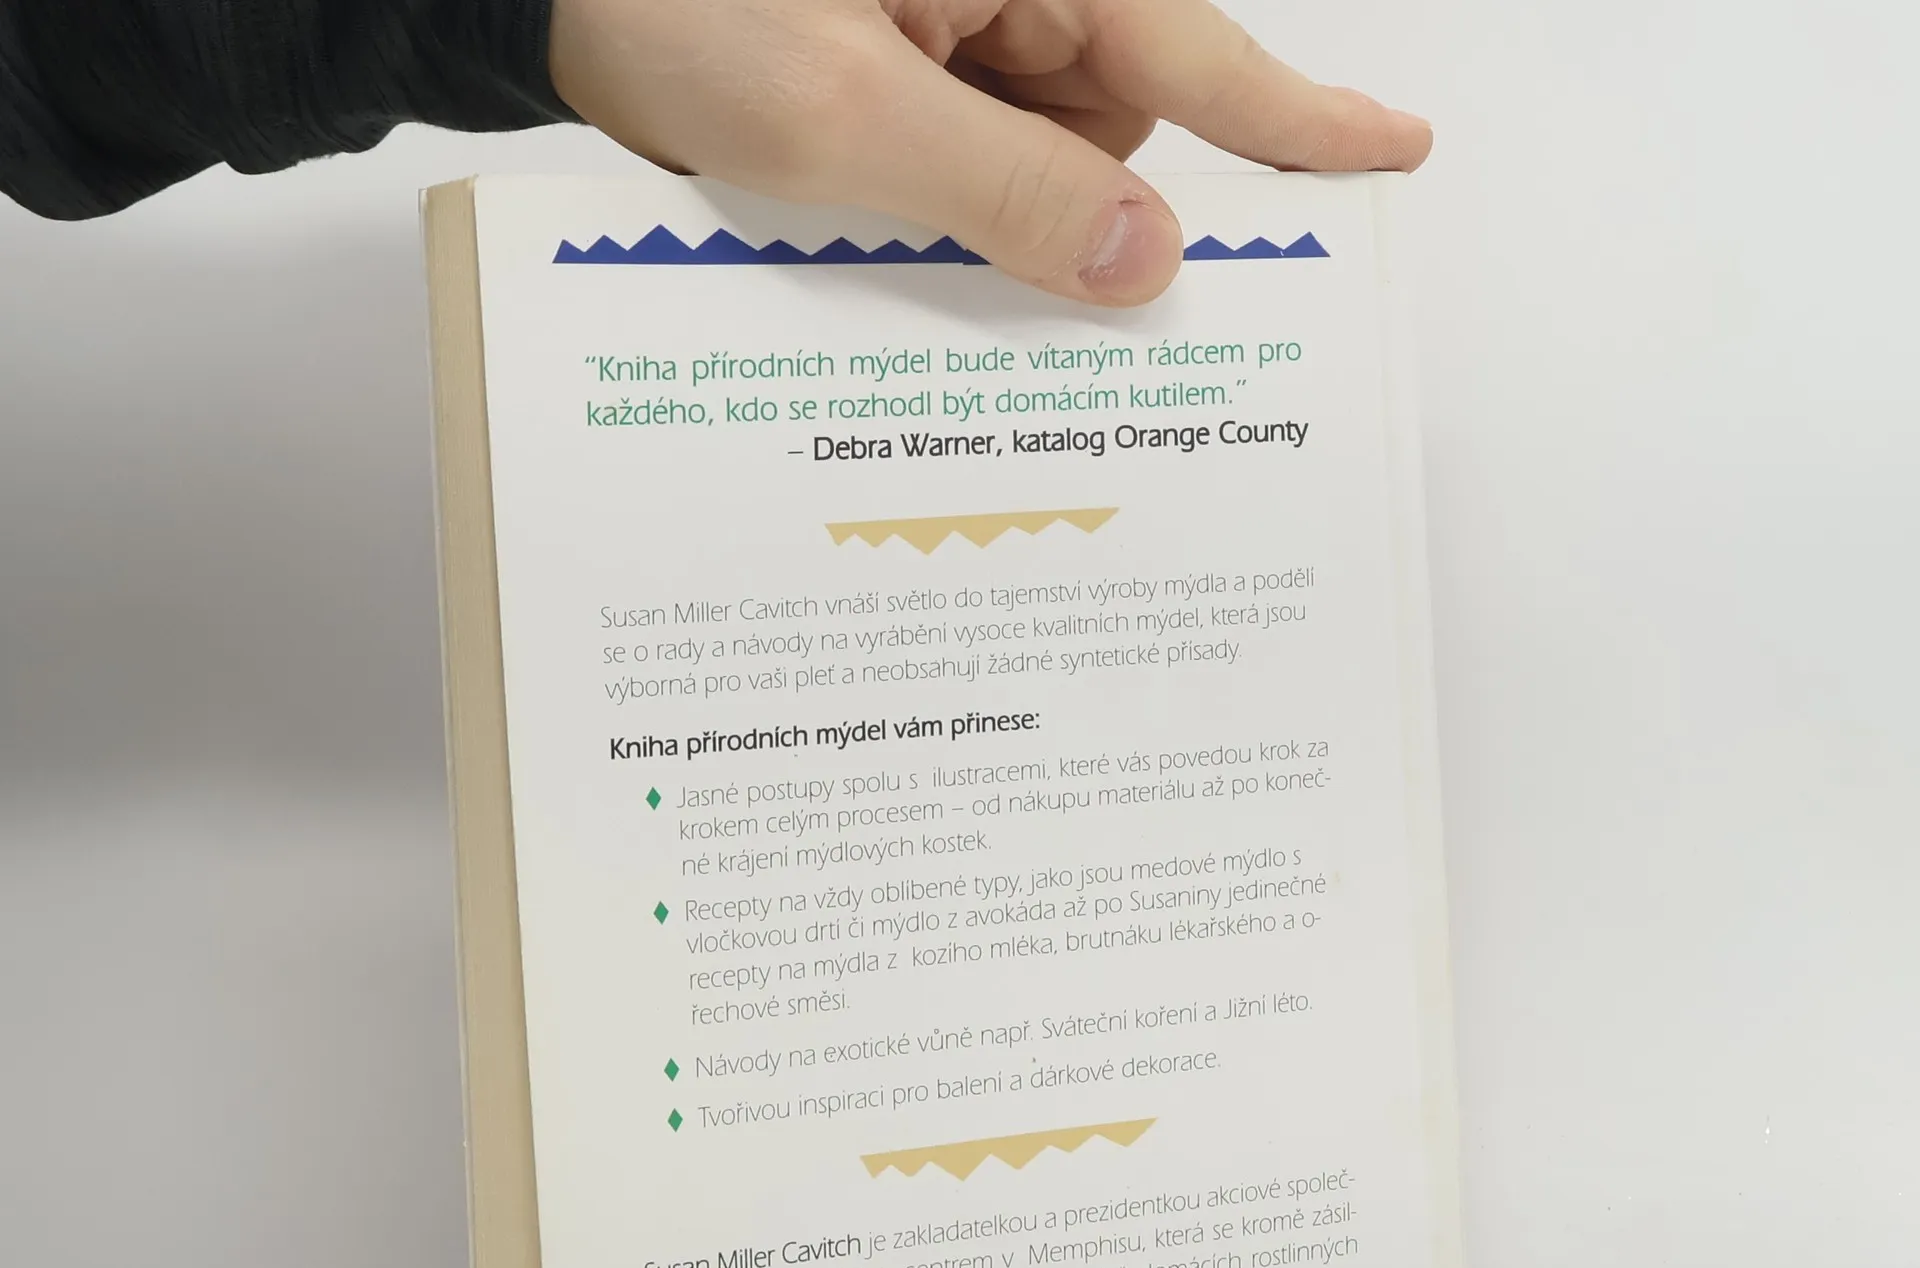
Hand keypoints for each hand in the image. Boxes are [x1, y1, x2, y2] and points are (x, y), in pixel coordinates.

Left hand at [548, 0, 1430, 306]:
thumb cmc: (674, 4)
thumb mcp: (846, 116)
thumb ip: (1010, 191)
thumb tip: (1149, 266)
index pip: (1195, 53)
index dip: (1296, 122)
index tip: (1396, 157)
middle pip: (1120, 121)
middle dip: (1069, 201)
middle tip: (963, 235)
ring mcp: (957, 18)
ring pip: (1047, 149)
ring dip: (989, 208)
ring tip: (865, 201)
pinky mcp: (908, 58)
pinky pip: (978, 145)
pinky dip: (946, 194)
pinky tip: (871, 206)